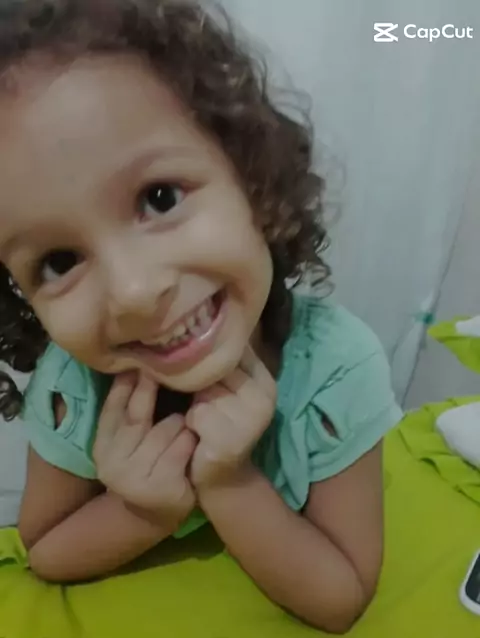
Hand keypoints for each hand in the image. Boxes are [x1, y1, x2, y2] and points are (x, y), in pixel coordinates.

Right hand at [93, 373, 196, 531]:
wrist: (160, 512)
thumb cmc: (149, 463)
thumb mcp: (132, 440)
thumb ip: (129, 411)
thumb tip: (135, 366)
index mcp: (102, 446)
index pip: (112, 408)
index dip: (125, 384)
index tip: (139, 361)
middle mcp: (113, 462)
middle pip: (138, 415)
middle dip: (152, 389)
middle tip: (169, 368)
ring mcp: (136, 477)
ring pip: (166, 428)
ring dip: (180, 421)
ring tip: (186, 421)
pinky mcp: (162, 487)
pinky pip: (182, 447)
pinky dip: (190, 439)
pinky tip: (194, 439)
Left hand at [185, 346, 276, 489]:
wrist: (220, 474)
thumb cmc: (217, 421)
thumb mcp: (226, 386)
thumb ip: (222, 360)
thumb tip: (202, 320)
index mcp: (265, 378)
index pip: (232, 349)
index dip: (209, 353)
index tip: (195, 358)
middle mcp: (264, 396)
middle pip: (216, 368)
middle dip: (200, 381)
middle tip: (203, 398)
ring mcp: (251, 419)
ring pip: (204, 391)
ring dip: (195, 403)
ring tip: (203, 417)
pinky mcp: (232, 440)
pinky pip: (199, 415)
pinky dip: (192, 423)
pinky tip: (200, 434)